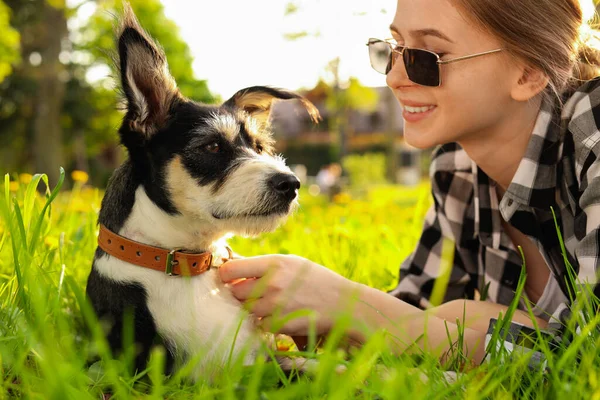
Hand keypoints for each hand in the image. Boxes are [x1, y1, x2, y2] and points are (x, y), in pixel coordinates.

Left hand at [219, 255, 358, 335]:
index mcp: (273, 263)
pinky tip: (280, 315)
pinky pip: (260, 325)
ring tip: (272, 303)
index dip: (226, 275)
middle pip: (235, 292)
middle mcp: (271, 283)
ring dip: (254, 309)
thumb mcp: (291, 262)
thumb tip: (232, 265)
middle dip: (241, 293)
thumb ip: (262, 265)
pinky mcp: (280, 324)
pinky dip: (266, 323)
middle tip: (255, 292)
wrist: (341, 302)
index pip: (231, 270)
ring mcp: (275, 305)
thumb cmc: (316, 279)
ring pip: (247, 310)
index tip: (229, 278)